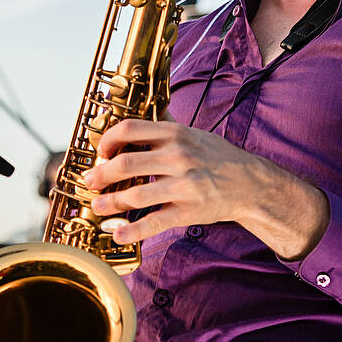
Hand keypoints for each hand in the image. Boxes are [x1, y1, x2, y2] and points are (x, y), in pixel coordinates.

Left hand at [84, 119, 328, 260]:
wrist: (250, 184)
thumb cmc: (217, 157)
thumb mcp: (193, 132)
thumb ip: (165, 123)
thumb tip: (140, 107)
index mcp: (175, 134)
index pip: (130, 129)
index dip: (107, 140)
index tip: (100, 151)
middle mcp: (178, 156)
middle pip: (127, 162)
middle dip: (101, 174)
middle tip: (91, 182)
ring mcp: (184, 185)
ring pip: (136, 194)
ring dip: (110, 203)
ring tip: (98, 206)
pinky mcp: (188, 210)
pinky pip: (155, 222)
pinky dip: (133, 231)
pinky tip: (118, 234)